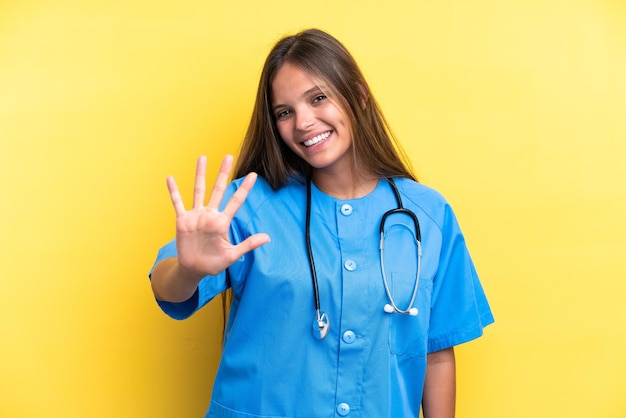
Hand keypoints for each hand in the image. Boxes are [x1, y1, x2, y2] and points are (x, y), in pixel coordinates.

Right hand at [166, 155, 269, 280]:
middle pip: (218, 189)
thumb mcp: (232, 255)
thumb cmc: (214, 263)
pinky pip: (178, 203)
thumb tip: (268, 238)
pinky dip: (173, 191)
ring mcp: (196, 216)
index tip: (254, 175)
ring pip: (199, 190)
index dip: (245, 188)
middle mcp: (210, 214)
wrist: (194, 270)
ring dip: (200, 174)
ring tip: (202, 157)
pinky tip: (170, 178)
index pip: (236, 201)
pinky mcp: (183, 221)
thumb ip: (248, 245)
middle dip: (223, 173)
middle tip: (229, 156)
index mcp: (223, 222)